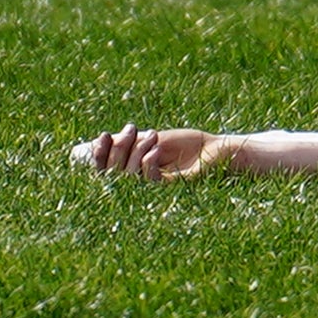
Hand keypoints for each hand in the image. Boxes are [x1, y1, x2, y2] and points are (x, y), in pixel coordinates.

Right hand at [82, 125, 225, 178]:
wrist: (216, 150)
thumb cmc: (188, 146)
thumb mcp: (154, 141)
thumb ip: (130, 144)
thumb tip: (103, 139)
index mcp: (134, 172)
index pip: (106, 169)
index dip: (100, 155)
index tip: (103, 135)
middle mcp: (141, 184)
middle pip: (113, 172)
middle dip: (119, 148)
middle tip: (132, 128)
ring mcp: (155, 188)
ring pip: (130, 175)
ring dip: (137, 152)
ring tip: (153, 136)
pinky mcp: (170, 189)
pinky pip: (150, 181)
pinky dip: (148, 165)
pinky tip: (156, 151)